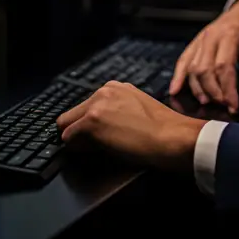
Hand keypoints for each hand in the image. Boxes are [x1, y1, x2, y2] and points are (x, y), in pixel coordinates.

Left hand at [56, 81, 206, 170]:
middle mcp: (104, 91)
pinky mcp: (91, 122)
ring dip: (78, 139)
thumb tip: (103, 124)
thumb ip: (119, 108)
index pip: (86, 106)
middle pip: (72, 114)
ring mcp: (96, 105)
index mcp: (116, 87)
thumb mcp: (139, 108)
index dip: (89, 124)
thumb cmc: (163, 129)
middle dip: (79, 131)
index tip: (99, 135)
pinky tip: (98, 151)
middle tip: (97, 145)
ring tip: (100, 148)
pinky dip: (78, 149)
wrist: (171, 137)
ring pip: (66, 126)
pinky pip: (68, 139)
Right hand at [168, 0, 238, 112]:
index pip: (224, 66)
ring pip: (192, 67)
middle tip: (224, 107)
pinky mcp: (196, 42)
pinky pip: (183, 60)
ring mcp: (201, 38)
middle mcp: (212, 34)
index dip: (227, 89)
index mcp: (232, 33)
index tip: (234, 107)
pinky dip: (178, 76)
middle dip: (213, 92)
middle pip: (205, 69)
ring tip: (209, 104)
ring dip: (198, 89)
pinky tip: (175, 91)